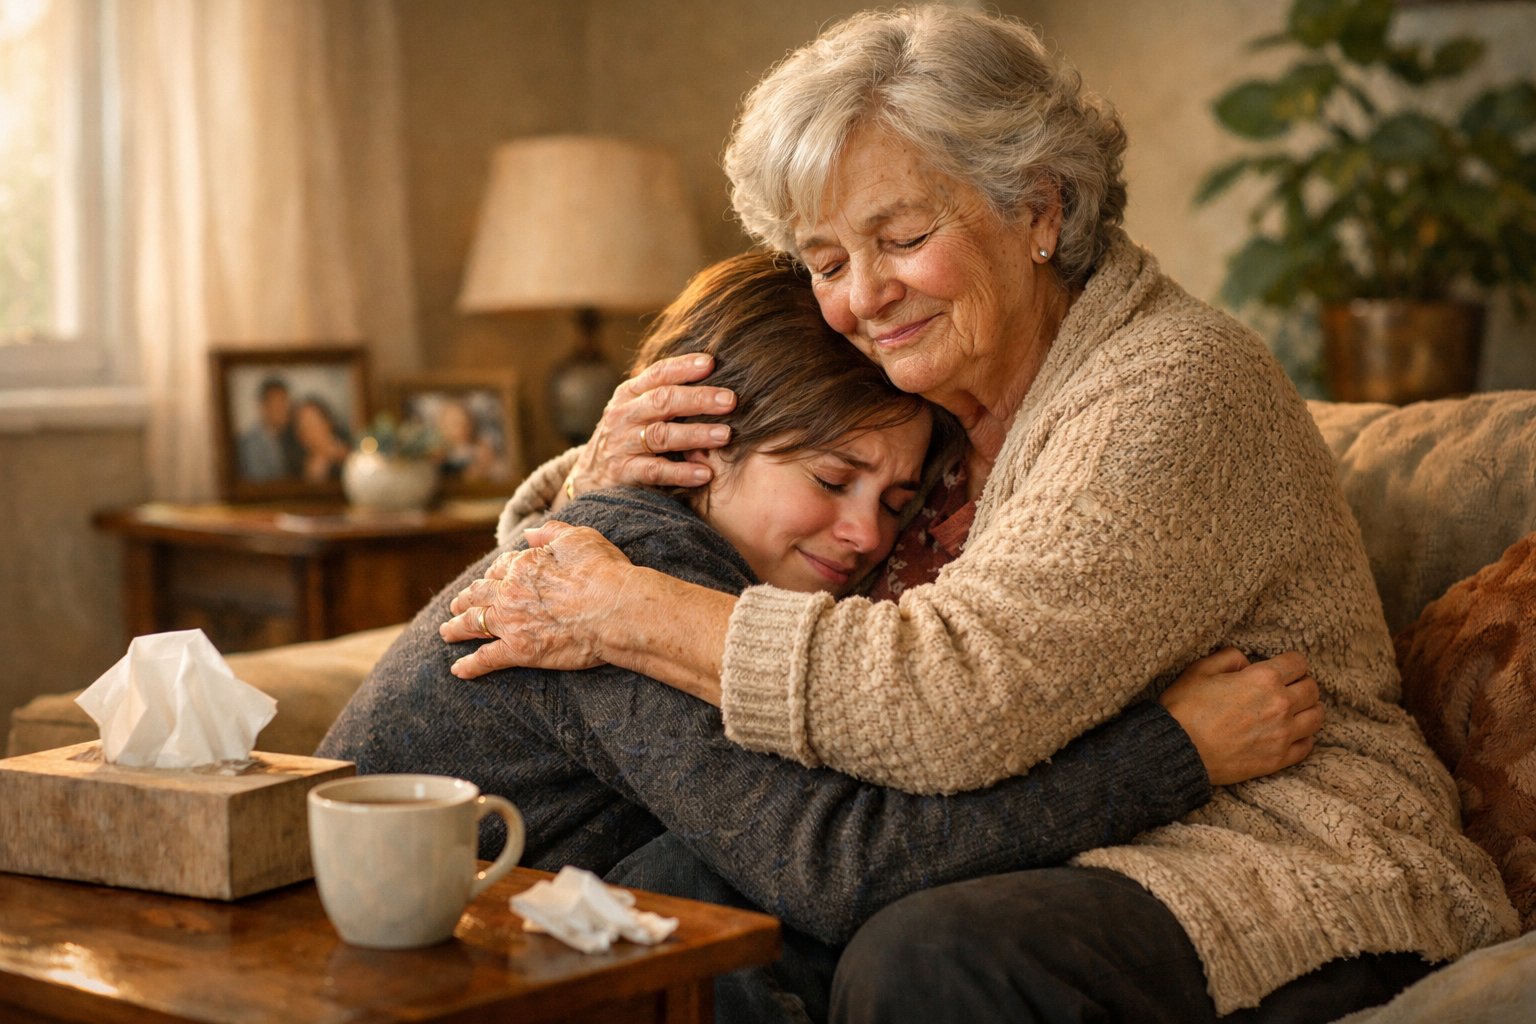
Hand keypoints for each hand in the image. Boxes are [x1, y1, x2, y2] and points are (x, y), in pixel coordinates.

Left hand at [439, 521, 637, 678]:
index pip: (500, 568)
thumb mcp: (578, 538)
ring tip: (446, 632)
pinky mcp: (519, 651)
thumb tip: (529, 533)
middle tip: (456, 605)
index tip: (490, 578)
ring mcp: (511, 622)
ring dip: (457, 627)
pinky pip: (486, 659)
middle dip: (465, 599)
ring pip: (474, 624)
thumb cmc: (603, 572)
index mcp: (523, 565)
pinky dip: (469, 665)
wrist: (615, 609)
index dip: (494, 573)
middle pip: (479, 595)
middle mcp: (510, 592)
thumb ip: (550, 533)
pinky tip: (457, 670)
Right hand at [560, 352, 736, 502]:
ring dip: (696, 434)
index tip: (711, 363)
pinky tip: (705, 473)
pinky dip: (681, 472)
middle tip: (731, 400)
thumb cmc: (627, 436)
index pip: (657, 374)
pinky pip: (655, 471)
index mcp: (629, 393)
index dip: (683, 367)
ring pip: (661, 435)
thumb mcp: (636, 408)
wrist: (589, 476)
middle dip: (698, 399)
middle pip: (663, 401)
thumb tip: (712, 371)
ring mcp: (622, 444)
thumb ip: (664, 393)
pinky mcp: (624, 473)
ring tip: (726, 435)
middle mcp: (624, 415)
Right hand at [1158, 648, 1323, 786]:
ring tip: (1293, 711)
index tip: (1283, 668)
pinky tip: (1289, 734)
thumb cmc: (1185, 708)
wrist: (1178, 750)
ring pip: (1316, 717)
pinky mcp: (1278, 759)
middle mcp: (1280, 705)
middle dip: (1302, 684)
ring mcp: (1282, 734)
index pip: (1298, 663)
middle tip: (1287, 688)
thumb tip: (1247, 662)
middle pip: (1312, 689)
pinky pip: (1307, 745)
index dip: (1290, 663)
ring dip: (1307, 710)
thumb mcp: (1200, 669)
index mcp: (1263, 679)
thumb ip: (1229, 657)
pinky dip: (1303, 737)